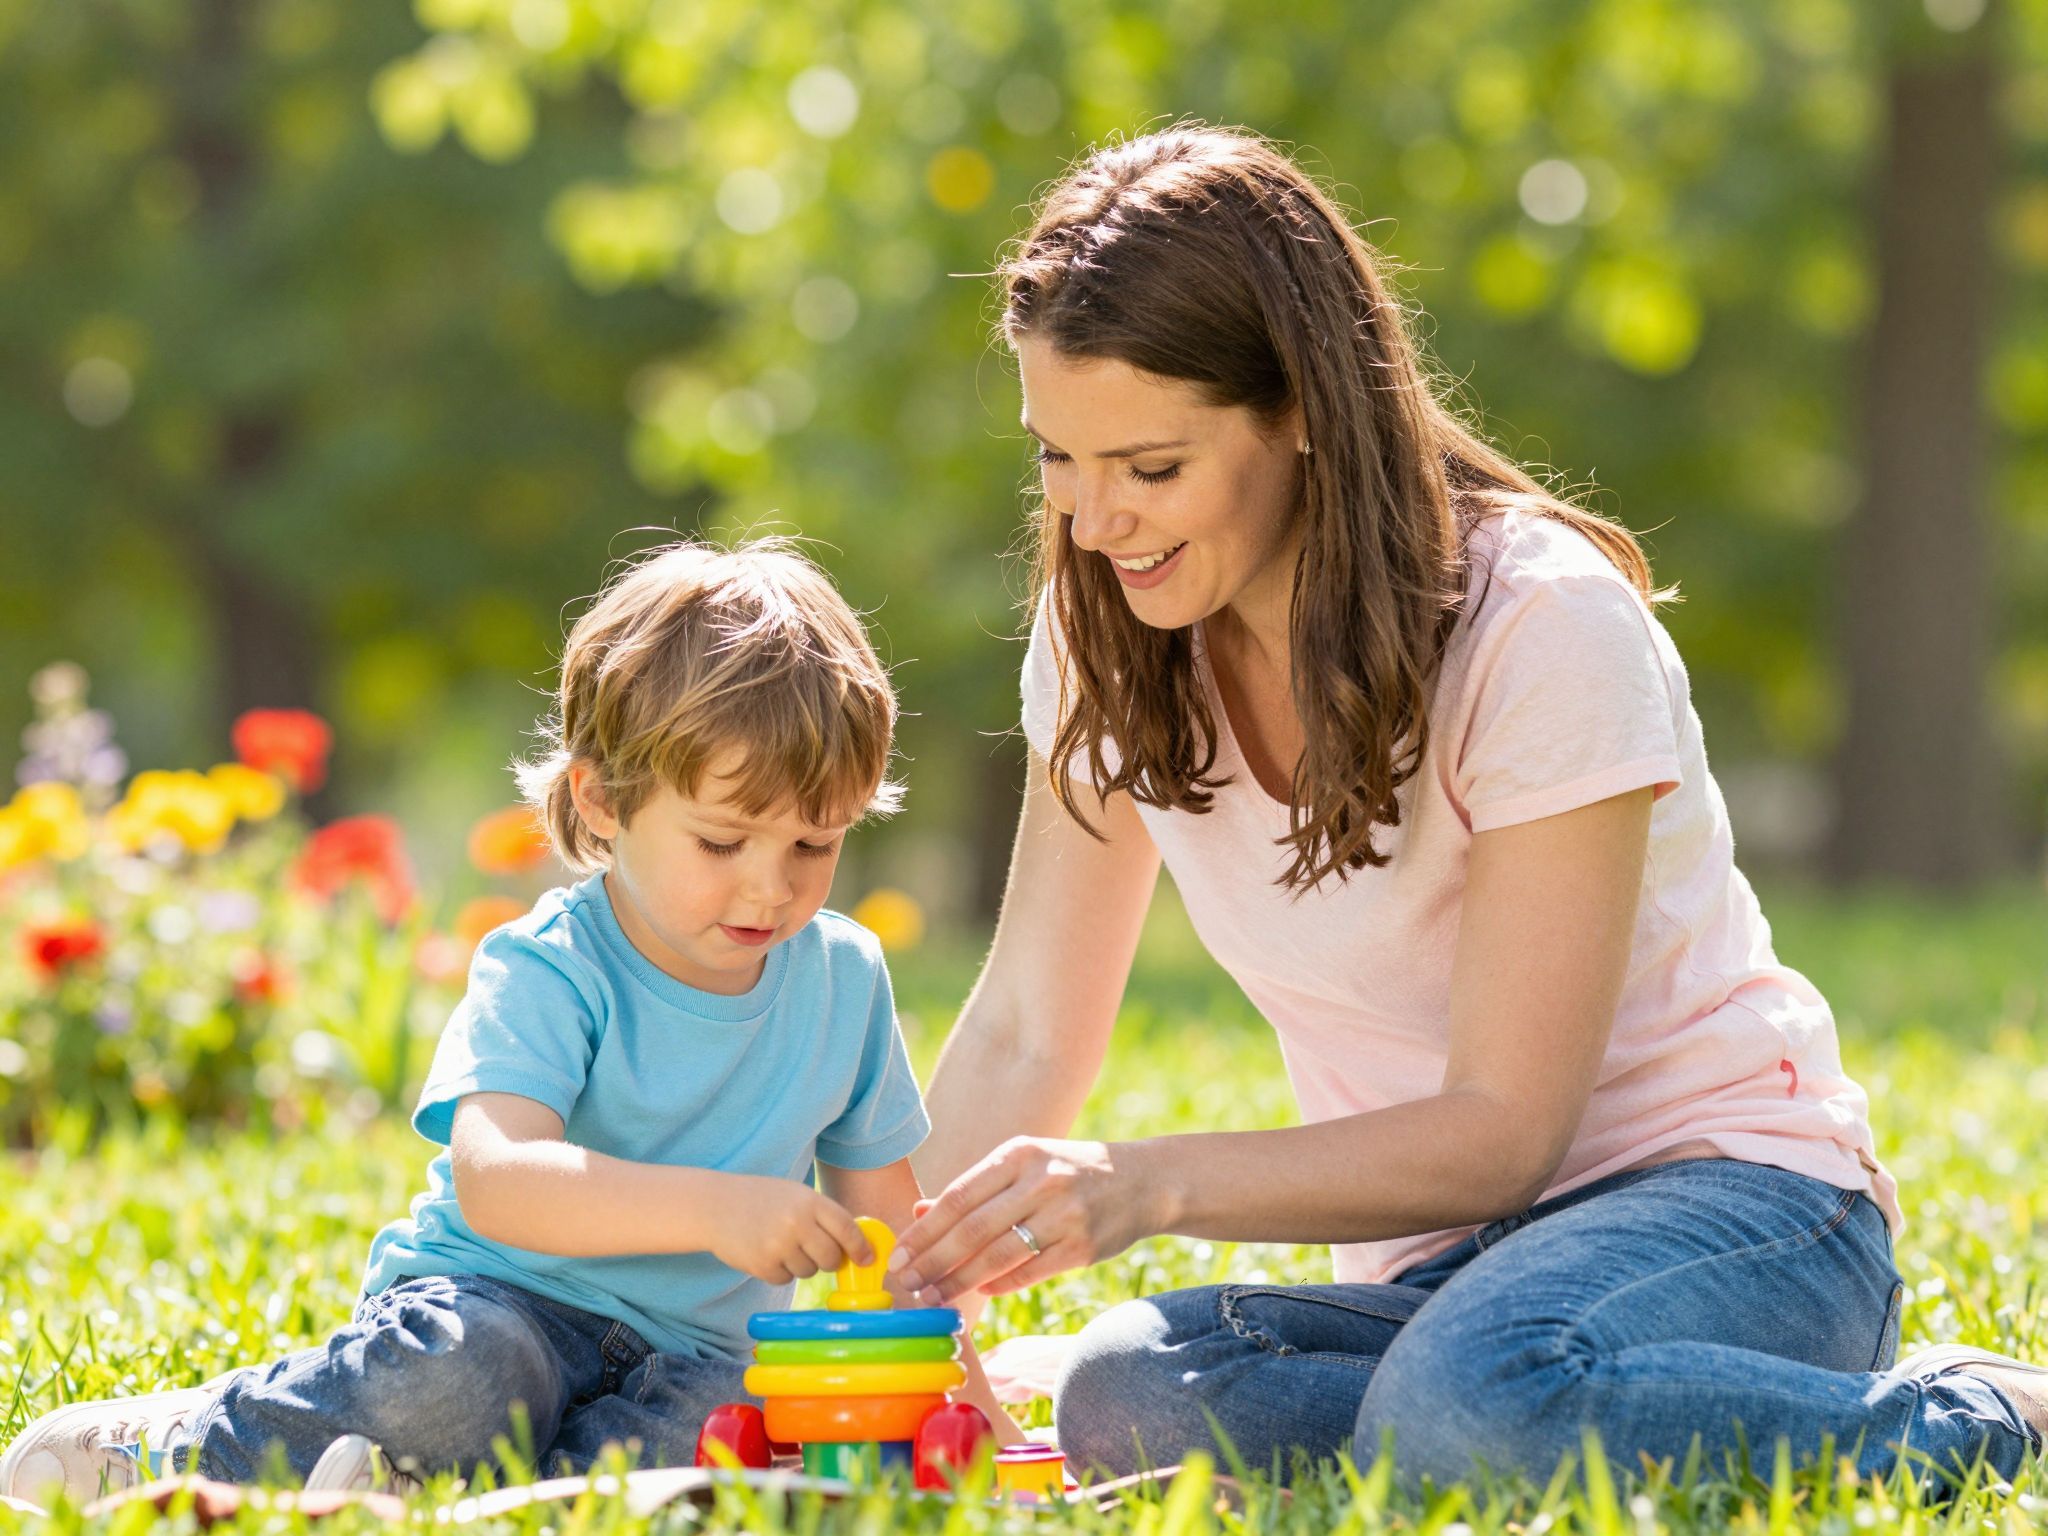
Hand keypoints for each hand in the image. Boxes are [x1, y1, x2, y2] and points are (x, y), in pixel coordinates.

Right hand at [705, 1174, 872, 1285]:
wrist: (715, 1205)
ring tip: (783, 1245)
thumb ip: (823, 1216)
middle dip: (829, 1261)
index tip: (866, 1258)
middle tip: (819, 1253)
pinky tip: (767, 1253)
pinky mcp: (762, 1265)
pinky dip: (781, 1271)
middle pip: (831, 1258)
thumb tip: (857, 1245)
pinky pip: (786, 1279)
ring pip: (809, 1271)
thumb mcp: (795, 1195)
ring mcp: (779, 1245)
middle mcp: (797, 1223)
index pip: (847, 1229)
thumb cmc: (761, 1199)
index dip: (860, 1247)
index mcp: (809, 1201)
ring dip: (802, 1264)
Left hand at [889, 1137, 1149, 1303]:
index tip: (897, 1256)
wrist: (1142, 1180)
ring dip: (959, 1282)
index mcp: (1018, 1154)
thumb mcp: (1024, 1164)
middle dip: (933, 1262)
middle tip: (905, 1286)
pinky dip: (999, 1284)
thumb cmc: (1069, 1171)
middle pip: (972, 1230)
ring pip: (998, 1256)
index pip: (958, 1196)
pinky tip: (979, 1292)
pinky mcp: (1082, 1246)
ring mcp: (1064, 1214)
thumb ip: (974, 1189)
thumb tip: (919, 1213)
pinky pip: (1029, 1272)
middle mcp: (1040, 1181)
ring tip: (933, 1298)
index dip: (924, 1231)